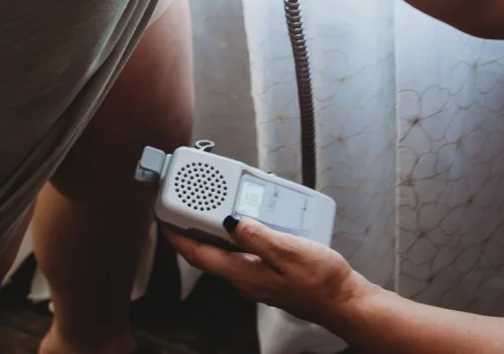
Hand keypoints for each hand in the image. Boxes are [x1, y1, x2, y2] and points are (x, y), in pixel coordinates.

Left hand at [165, 216, 370, 327]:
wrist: (341, 300)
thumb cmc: (319, 280)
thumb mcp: (288, 251)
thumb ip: (257, 235)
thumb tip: (229, 220)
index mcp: (243, 273)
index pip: (198, 254)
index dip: (176, 236)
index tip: (162, 217)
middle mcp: (244, 278)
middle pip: (207, 253)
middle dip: (192, 228)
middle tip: (184, 203)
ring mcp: (255, 278)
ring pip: (224, 253)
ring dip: (215, 230)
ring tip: (215, 204)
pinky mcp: (267, 274)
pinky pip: (243, 253)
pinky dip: (237, 235)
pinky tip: (250, 221)